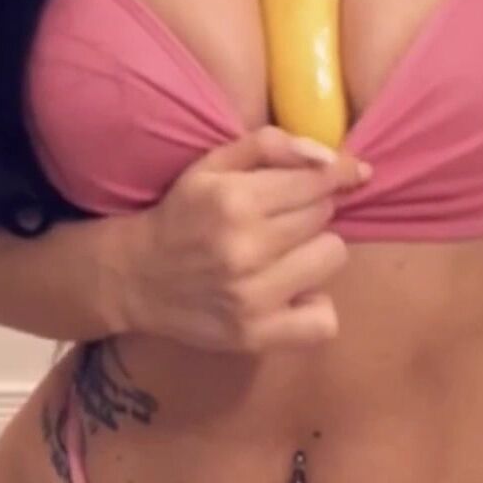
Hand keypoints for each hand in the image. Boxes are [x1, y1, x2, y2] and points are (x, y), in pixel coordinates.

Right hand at [117, 126, 368, 351]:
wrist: (136, 277)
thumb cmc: (183, 213)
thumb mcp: (213, 164)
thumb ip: (271, 145)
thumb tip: (329, 157)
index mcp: (235, 200)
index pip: (318, 182)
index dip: (336, 175)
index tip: (347, 174)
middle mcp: (245, 248)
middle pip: (326, 217)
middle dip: (312, 211)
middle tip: (283, 218)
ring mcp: (252, 297)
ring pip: (332, 258)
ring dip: (315, 252)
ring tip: (286, 254)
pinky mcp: (255, 336)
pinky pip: (324, 320)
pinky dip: (315, 306)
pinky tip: (291, 293)